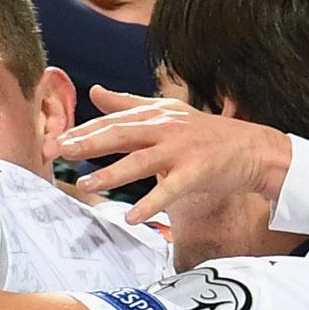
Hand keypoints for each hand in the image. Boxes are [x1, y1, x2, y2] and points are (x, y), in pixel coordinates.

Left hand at [56, 88, 286, 247]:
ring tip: (86, 184)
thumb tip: (95, 92)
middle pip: (121, 134)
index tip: (55, 140)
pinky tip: (132, 217)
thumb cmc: (205, 133)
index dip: (82, 131)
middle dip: (88, 143)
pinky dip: (151, 204)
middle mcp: (166, 128)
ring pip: (141, 161)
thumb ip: (129, 104)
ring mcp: (181, 150)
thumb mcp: (167, 112)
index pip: (112, 121)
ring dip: (112, 174)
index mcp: (155, 114)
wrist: (253, 148)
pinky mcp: (197, 172)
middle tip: (59, 153)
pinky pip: (170, 190)